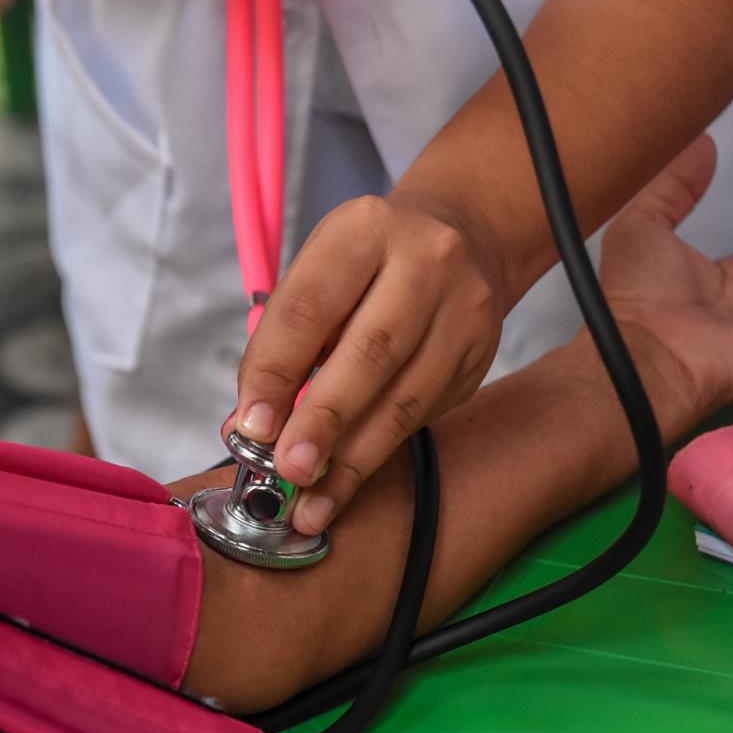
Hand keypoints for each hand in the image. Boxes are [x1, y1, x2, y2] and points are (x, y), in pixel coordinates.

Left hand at [230, 193, 505, 534]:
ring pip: (406, 396)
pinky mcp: (482, 354)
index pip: (311, 307)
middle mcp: (426, 262)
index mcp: (364, 231)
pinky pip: (426, 414)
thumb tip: (250, 428)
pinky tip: (346, 483)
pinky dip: (380, 452)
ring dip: (353, 458)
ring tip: (312, 502)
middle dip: (323, 421)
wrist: (462, 237)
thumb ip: (282, 345)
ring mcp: (464, 309)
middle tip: (287, 471)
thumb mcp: (318, 277)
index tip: (251, 427)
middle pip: (370, 353)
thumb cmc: (366, 266)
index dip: (277, 372)